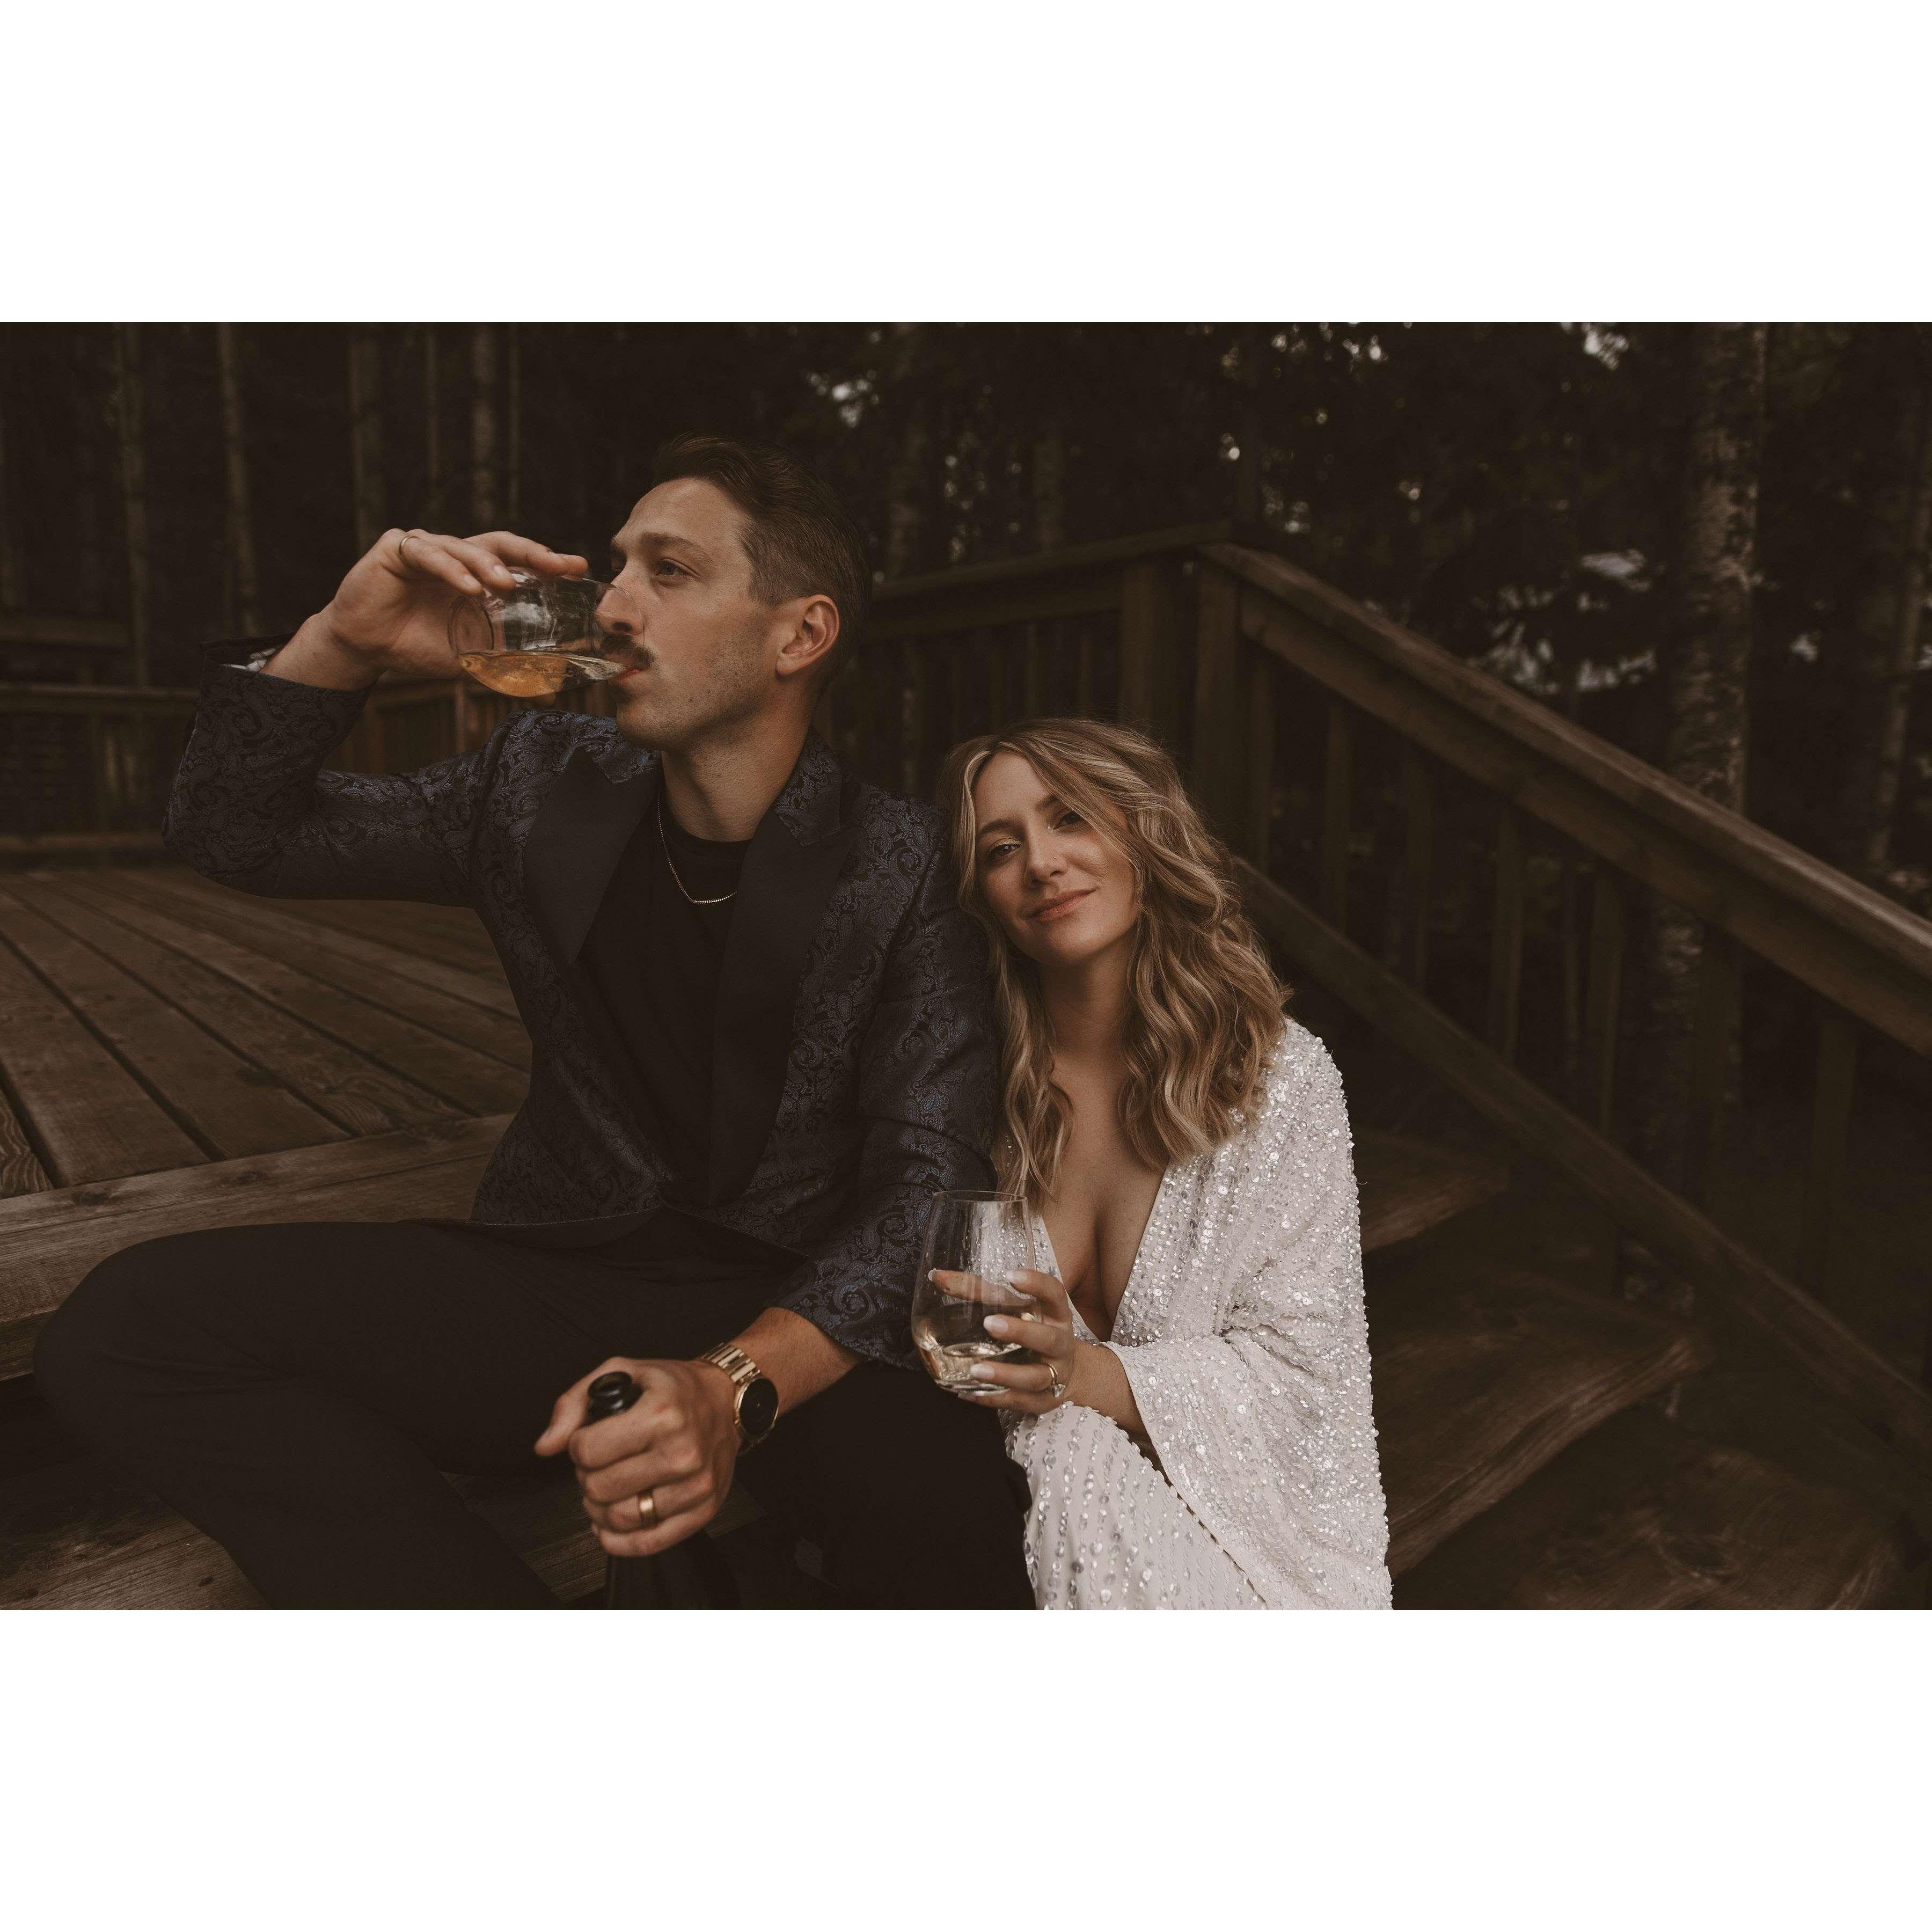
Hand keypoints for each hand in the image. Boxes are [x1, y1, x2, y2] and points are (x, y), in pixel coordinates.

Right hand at [308, 526, 589, 679]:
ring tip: (505, 585)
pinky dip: (451, 570)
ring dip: (487, 565)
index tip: (577, 568)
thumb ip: (506, 670)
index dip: (546, 562)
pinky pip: (429, 554)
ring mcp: (427, 547)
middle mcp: (457, 555)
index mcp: (478, 575)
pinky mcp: (397, 548)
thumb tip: (550, 694)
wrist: (366, 649)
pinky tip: (468, 588)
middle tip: (556, 565)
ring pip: (465, 548)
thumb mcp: (469, 660)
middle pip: (500, 545)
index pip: (518, 561)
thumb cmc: (417, 646)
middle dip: (531, 553)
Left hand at [533, 1355, 738, 1557]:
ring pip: (619, 1519)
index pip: (587, 1451)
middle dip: (588, 1476)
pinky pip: (647, 1544)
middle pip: (599, 1489)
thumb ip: (573, 1405)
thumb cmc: (674, 1388)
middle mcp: (682, 1452)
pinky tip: (613, 1521)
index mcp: (662, 1414)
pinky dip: (619, 1539)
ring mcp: (695, 1485)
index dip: (578, 1446)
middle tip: (602, 1463)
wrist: (726, 1401)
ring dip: (601, 1507)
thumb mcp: (621, 1372)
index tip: (590, 1439)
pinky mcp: (703, 1511)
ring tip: (611, 1487)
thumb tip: (546, 1446)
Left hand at [931, 1264, 1082, 1414]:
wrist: (1066, 1373)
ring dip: (1005, 1374)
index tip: (1011, 1276)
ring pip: (1035, 1377)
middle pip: (1048, 1338)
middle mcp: (1060, 1344)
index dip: (1037, 1284)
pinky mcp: (1043, 1401)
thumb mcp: (1018, 1309)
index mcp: (1056, 1315)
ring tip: (976, 1370)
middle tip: (990, 1324)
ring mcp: (1055, 1375)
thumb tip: (938, 1277)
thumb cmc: (1033, 1330)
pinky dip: (993, 1399)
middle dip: (1020, 1332)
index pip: (1055, 1294)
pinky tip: (969, 1392)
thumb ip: (981, 1293)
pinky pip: (1019, 1403)